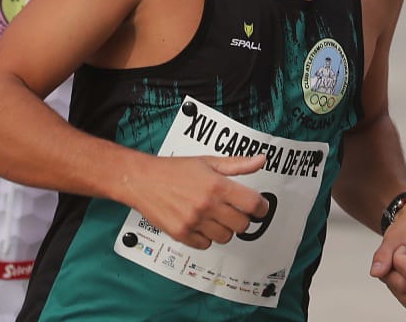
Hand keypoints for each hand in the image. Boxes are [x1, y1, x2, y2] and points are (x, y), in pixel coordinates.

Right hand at [123, 153, 269, 250]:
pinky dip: (206, 237)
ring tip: (214, 216)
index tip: (260, 208)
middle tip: (234, 211)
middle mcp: (207, 205)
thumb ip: (236, 164)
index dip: (262, 208)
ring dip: (224, 229)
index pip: (253, 204)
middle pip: (242, 225)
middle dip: (242, 219)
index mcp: (217, 185)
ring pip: (225, 237)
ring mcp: (194, 221)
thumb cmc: (174, 170)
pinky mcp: (181, 234)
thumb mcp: (207, 161)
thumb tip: (261, 160)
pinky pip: (205, 244)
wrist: (143, 180)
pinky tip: (199, 224)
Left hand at [370, 204, 405, 313]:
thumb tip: (376, 273)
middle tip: (395, 258)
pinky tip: (405, 278)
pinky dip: (403, 295)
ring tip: (400, 267)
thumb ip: (382, 255)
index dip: (395, 260)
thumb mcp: (391, 237)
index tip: (400, 248)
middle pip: (405, 287)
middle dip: (391, 275)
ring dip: (395, 285)